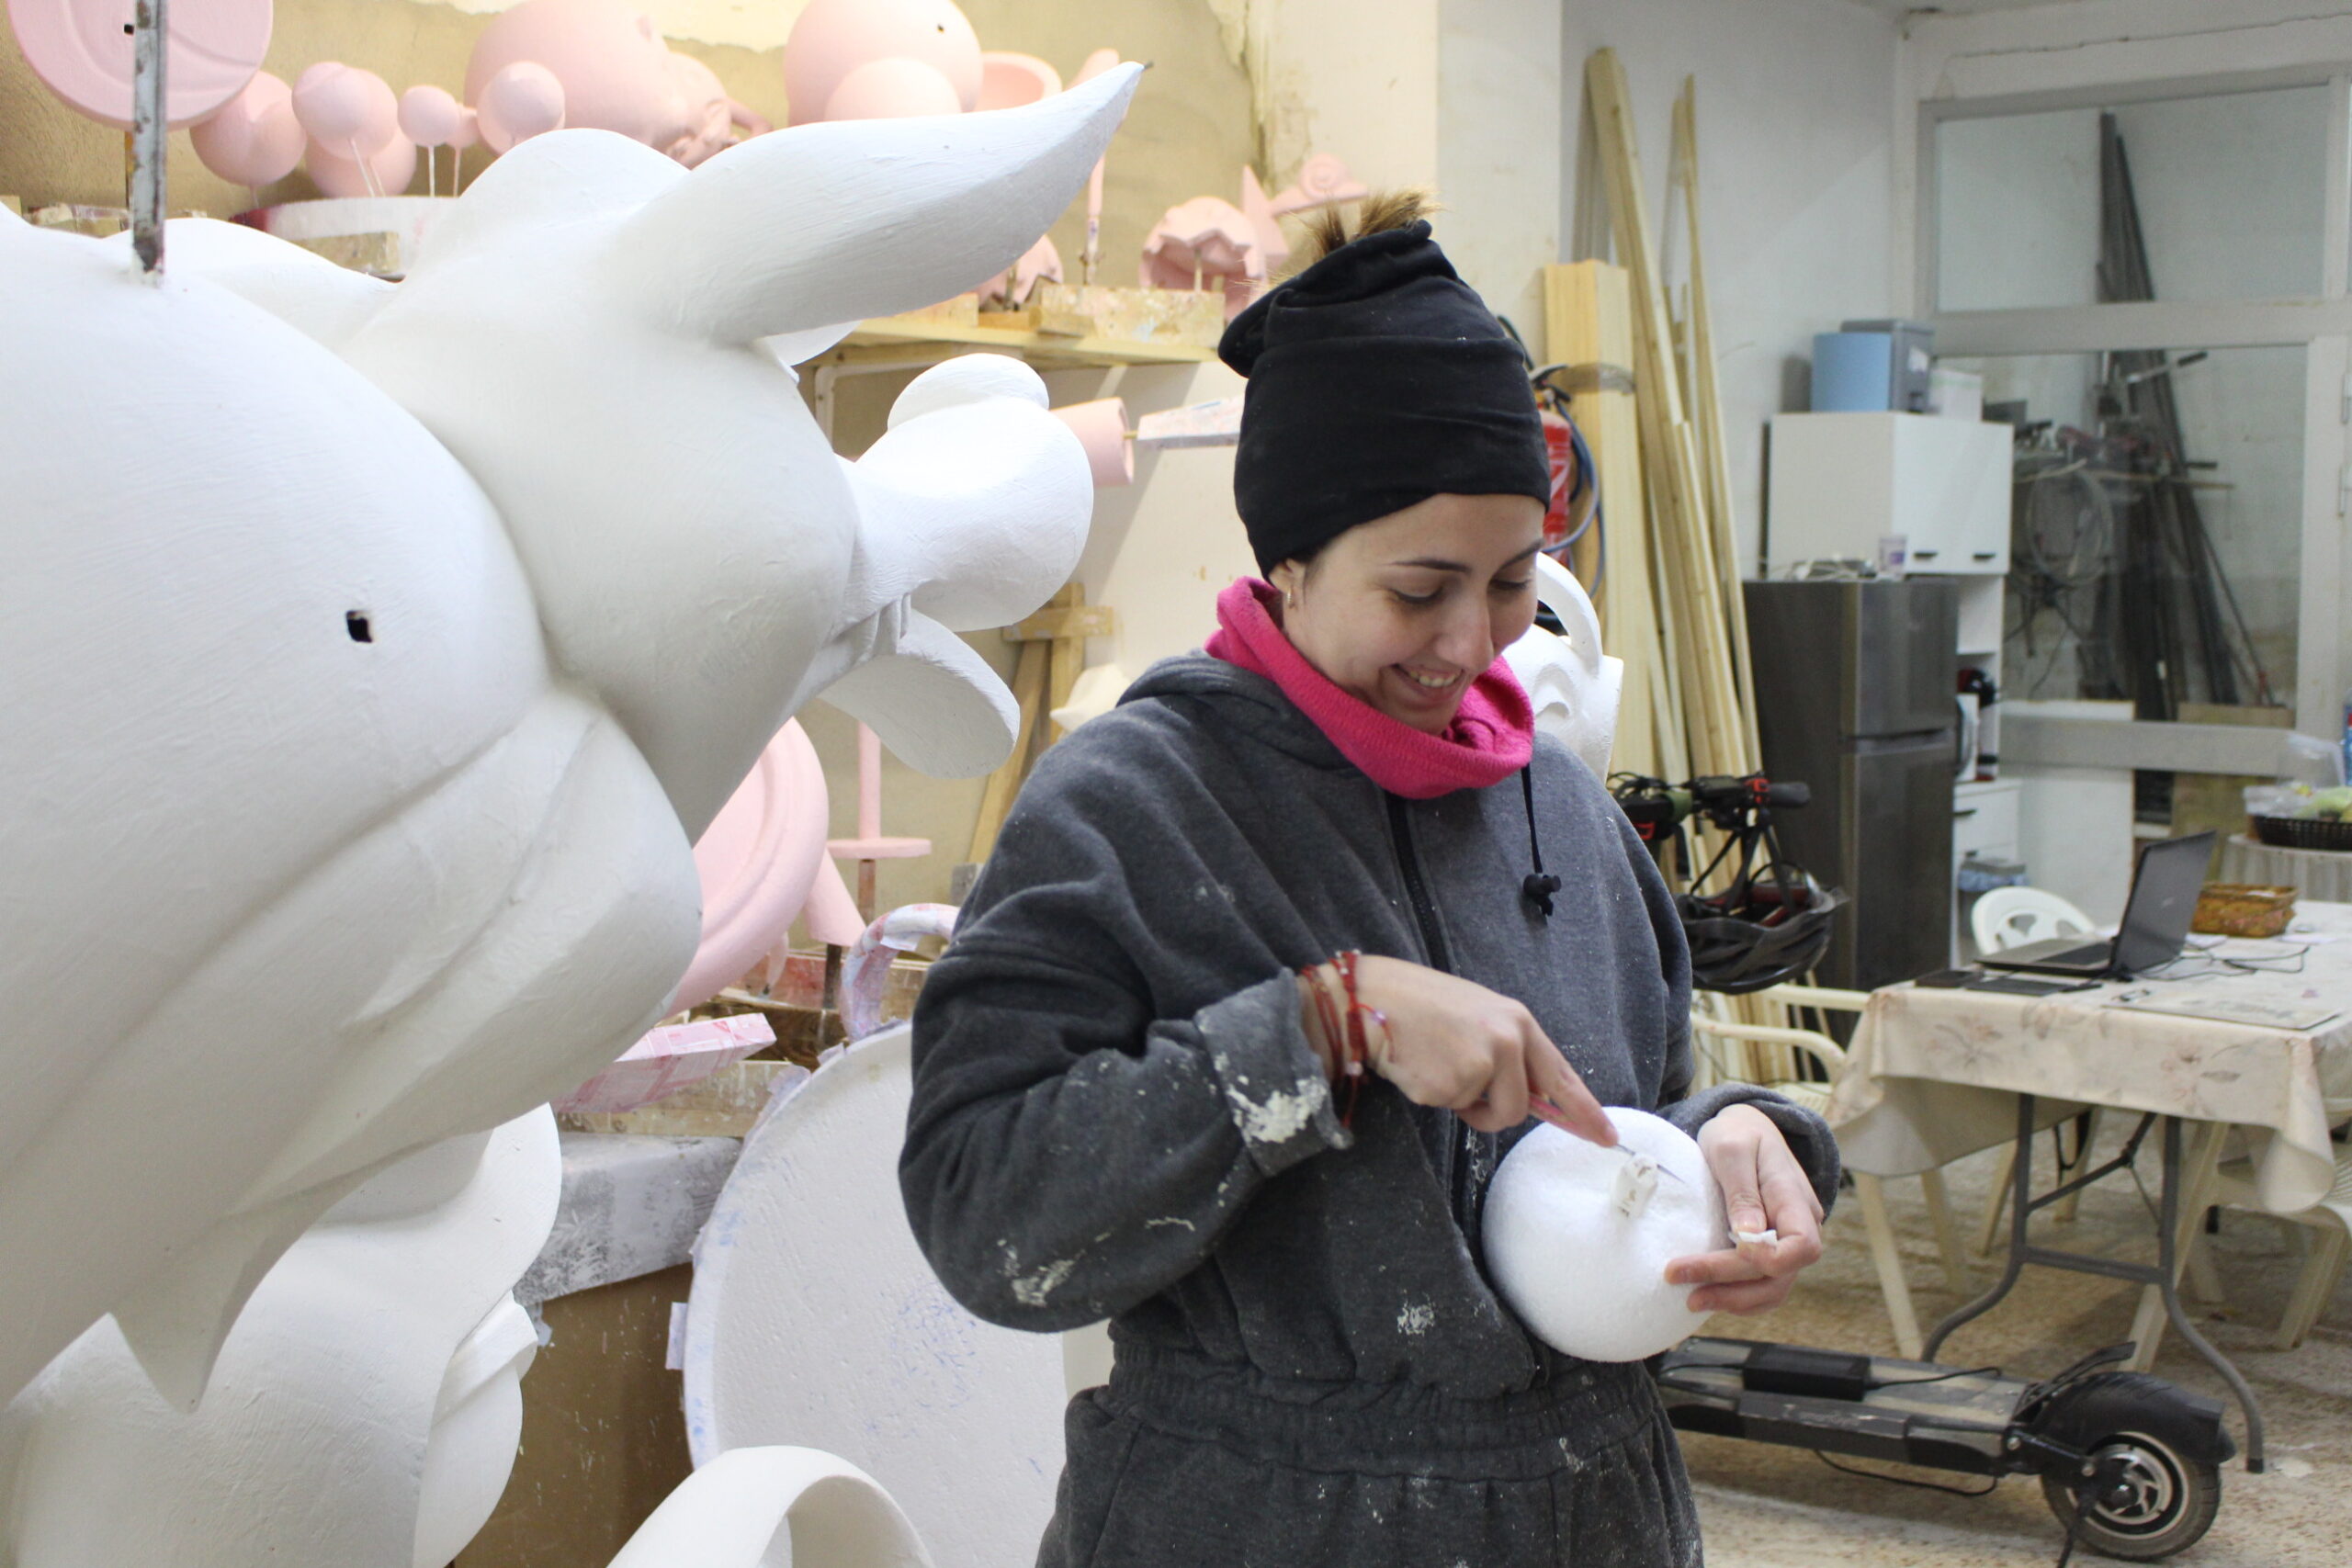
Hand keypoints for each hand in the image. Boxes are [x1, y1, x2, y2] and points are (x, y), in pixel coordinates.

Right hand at [1297, 956, 1614, 1141]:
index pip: (1561, 1076)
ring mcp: (1478, 1064)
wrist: (1372, 997)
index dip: (1584, 1110)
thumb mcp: (1478, 1018)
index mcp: (1517, 1022)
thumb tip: (1532, 1098)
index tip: (1606, 1137)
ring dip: (1460, 1104)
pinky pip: (1447, 1108)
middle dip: (1492, 1112)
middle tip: (1464, 1094)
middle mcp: (1506, 1042)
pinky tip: (1417, 1064)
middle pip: (1517, 1109)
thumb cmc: (1422, 1006)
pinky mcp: (1448, 1084)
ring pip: (1481, 1114)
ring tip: (1436, 1065)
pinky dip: (1430, 1095)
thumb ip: (1509, 1053)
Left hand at [1666, 1103, 1824, 1313]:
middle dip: (1732, 1285)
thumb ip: (1742, 1191)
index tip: (1730, 1249)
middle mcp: (1799, 1226)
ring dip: (1734, 1300)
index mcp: (1794, 1199)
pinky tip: (1706, 1294)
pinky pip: (1762, 1285)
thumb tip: (1749, 1235)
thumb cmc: (1738, 1134)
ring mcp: (1786, 1242)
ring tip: (1691, 1299)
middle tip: (1682, 1283)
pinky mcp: (1769, 1251)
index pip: (1802, 1246)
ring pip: (1773, 1288)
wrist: (1745, 1130)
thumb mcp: (1732, 1149)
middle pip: (1780, 1274)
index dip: (1769, 1260)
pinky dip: (1737, 1296)